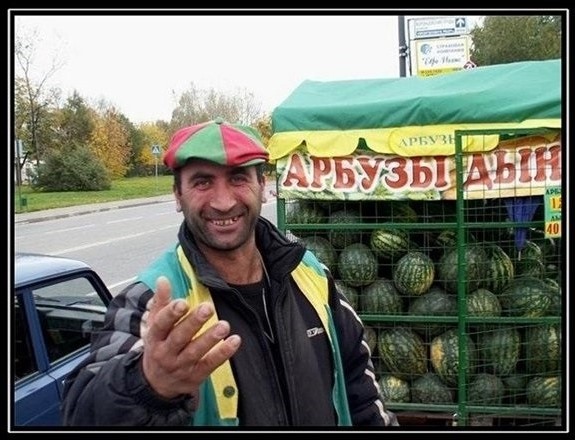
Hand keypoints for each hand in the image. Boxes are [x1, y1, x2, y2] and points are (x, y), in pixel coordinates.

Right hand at [142, 276, 241, 398]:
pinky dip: (223, 353)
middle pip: (179, 337)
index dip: (171, 313)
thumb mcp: (155, 326)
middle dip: (193, 323)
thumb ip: (161, 302)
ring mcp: (181, 365)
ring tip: (224, 325)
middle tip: (207, 308)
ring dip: (210, 338)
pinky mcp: (195, 375)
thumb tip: (163, 279)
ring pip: (195, 352)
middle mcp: (166, 352)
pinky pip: (210, 364)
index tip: (182, 302)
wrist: (157, 383)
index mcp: (155, 337)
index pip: (161, 324)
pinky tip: (234, 341)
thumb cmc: (159, 347)